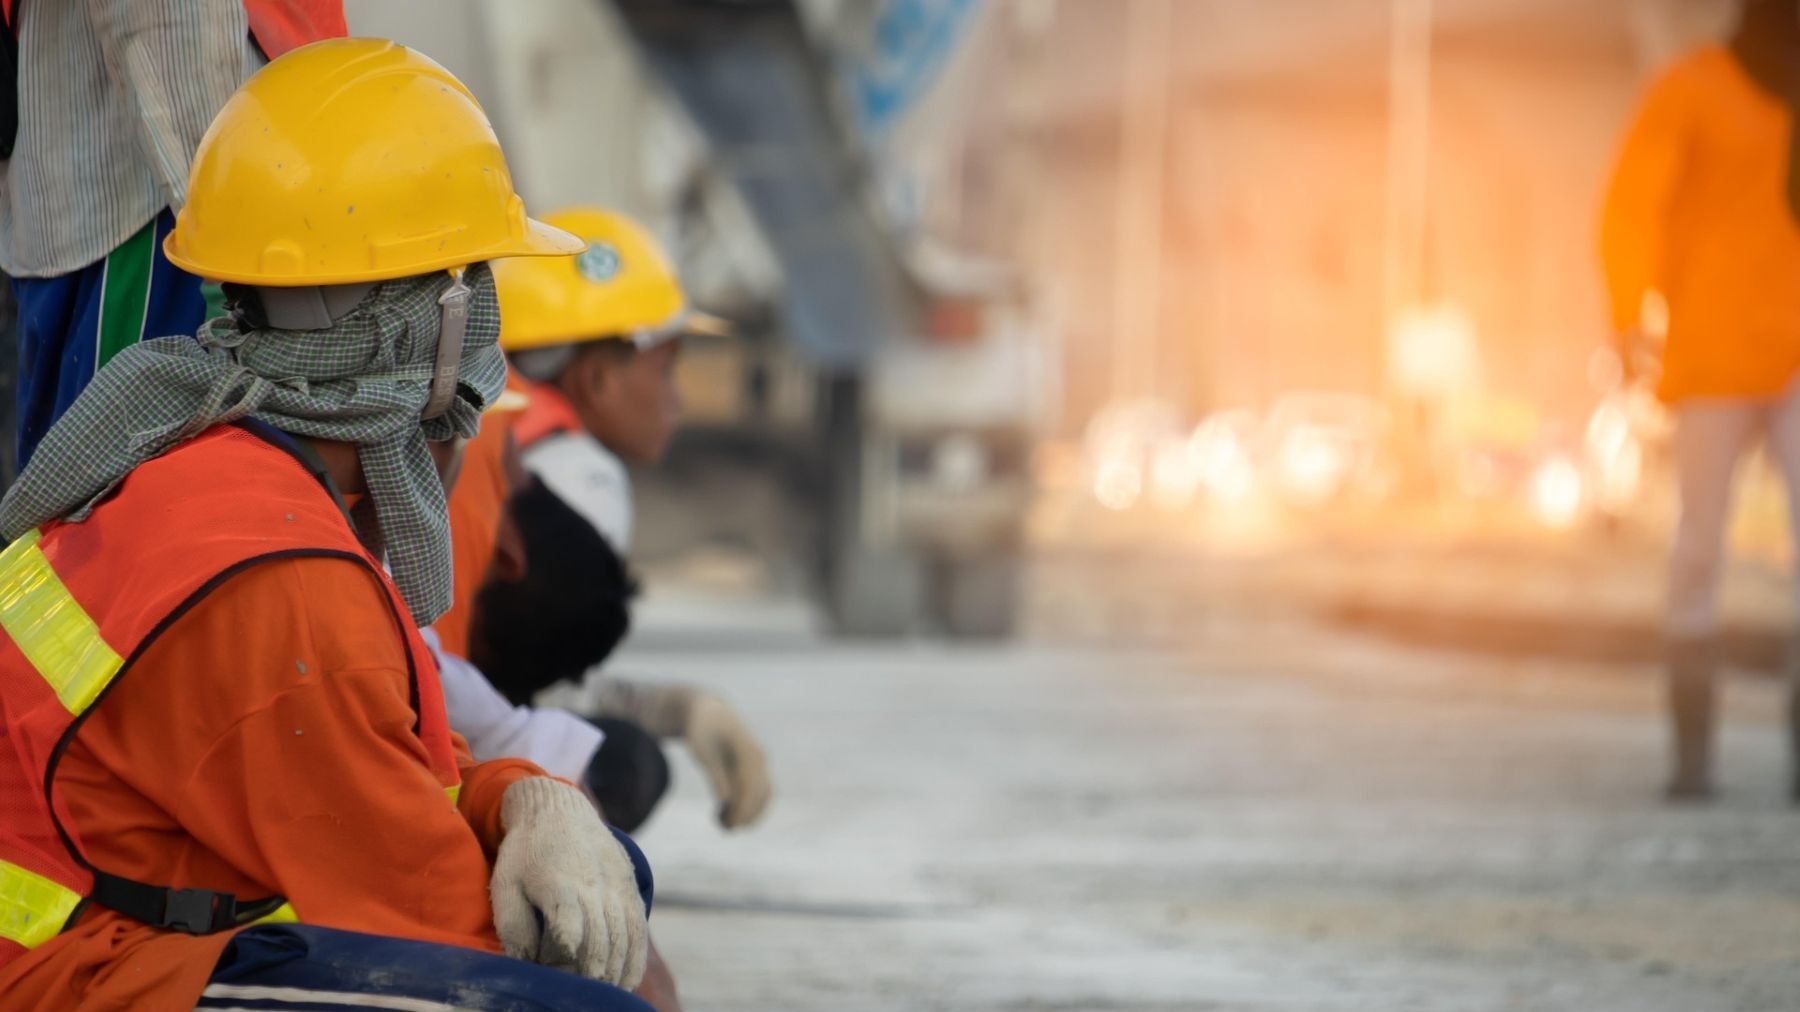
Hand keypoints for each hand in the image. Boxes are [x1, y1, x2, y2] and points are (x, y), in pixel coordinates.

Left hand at [491, 777, 648, 987]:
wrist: (559, 810)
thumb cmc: (525, 853)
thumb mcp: (505, 885)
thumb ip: (514, 927)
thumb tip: (528, 964)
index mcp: (558, 886)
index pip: (569, 936)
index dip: (564, 966)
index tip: (555, 980)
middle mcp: (593, 886)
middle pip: (600, 944)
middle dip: (589, 977)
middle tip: (578, 995)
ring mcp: (616, 887)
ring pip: (623, 940)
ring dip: (614, 974)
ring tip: (601, 995)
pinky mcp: (629, 888)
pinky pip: (639, 929)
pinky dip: (635, 960)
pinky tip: (626, 982)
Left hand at [684, 691, 772, 829]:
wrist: (707, 712)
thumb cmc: (701, 731)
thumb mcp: (703, 752)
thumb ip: (716, 775)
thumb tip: (726, 800)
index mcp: (748, 751)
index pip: (751, 787)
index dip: (742, 809)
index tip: (728, 826)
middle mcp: (759, 758)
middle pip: (760, 793)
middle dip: (745, 815)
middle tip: (724, 828)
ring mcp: (759, 763)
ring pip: (763, 795)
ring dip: (748, 813)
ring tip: (723, 823)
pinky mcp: (754, 768)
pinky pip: (758, 792)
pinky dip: (747, 806)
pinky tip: (726, 811)